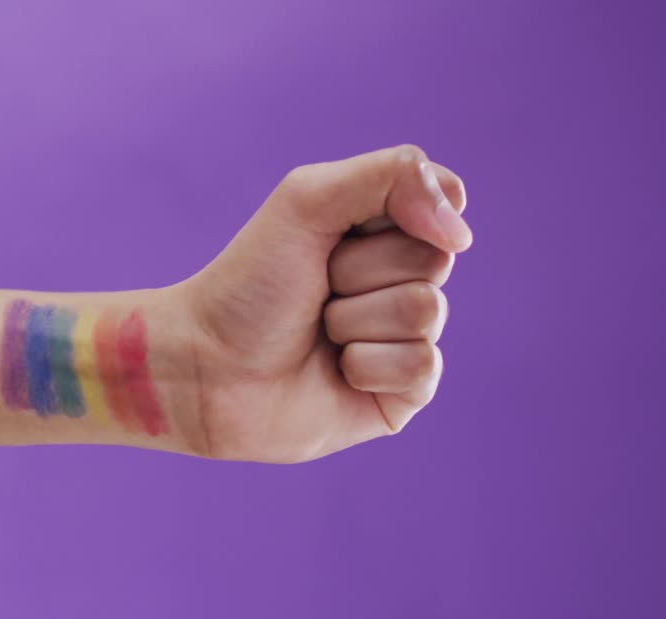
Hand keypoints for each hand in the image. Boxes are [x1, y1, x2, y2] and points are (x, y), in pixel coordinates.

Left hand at [173, 145, 471, 462]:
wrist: (203, 366)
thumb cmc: (248, 284)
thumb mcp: (308, 199)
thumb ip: (393, 175)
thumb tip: (462, 230)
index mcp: (384, 233)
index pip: (440, 208)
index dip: (393, 217)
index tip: (337, 233)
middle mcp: (401, 283)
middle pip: (434, 260)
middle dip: (360, 271)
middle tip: (316, 288)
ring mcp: (404, 341)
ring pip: (425, 312)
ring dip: (355, 320)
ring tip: (317, 332)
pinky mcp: (401, 396)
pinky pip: (422, 368)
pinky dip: (366, 366)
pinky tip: (334, 372)